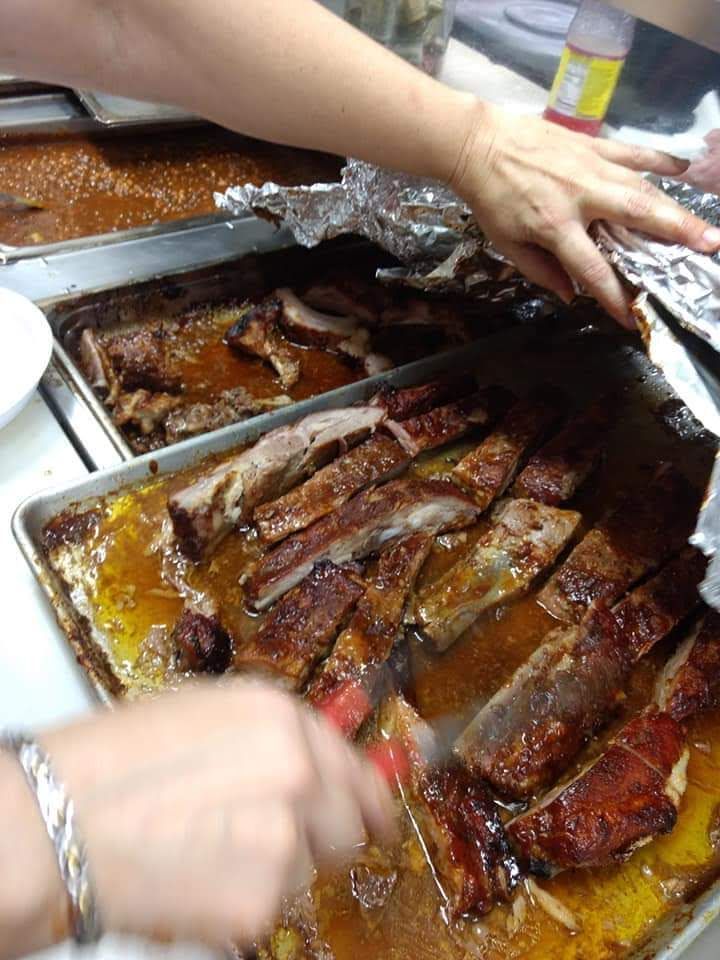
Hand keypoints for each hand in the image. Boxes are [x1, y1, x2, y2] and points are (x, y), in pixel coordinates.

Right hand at [38, 679, 393, 948]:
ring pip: (308, 869)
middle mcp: (298, 773)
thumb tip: (316, 759)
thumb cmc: (117, 763)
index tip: (375, 812)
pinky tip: (196, 877)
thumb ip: (272, 734)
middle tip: (272, 842)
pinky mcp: (261, 901)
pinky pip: (270, 906)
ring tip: (209, 850)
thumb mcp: (205, 713)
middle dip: (321, 836)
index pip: (355, 764)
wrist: (63, 820)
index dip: (367, 793)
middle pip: (349, 824)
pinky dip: (242, 902)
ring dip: (275, 868)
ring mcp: (285, 839)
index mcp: (283, 719)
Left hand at [451, 103, 719, 327]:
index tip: (633, 317)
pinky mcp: (593, 145)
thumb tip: (572, 295)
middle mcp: (581, 196)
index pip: (592, 268)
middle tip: (708, 249)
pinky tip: (682, 169)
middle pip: (635, 217)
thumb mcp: (507, 244)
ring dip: (676, 207)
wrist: (478, 144)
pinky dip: (658, 160)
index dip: (613, 296)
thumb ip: (541, 271)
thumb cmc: (491, 200)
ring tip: (704, 227)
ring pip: (642, 188)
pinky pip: (632, 153)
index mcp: (556, 226)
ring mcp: (590, 167)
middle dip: (674, 235)